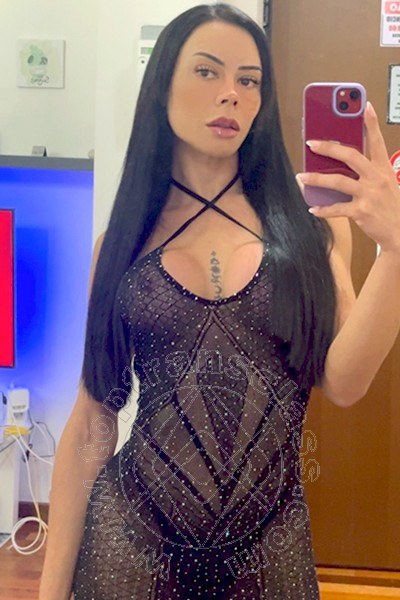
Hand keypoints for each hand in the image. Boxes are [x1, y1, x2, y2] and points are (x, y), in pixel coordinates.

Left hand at [297, 102, 399, 254]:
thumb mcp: (387, 184)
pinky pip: (337, 208)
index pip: (377, 141)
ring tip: (302, 176)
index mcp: (383, 168)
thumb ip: (370, 172)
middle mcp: (376, 178)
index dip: (371, 123)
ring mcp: (368, 194)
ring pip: (338, 181)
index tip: (364, 106)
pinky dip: (323, 210)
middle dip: (329, 148)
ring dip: (317, 178)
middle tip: (312, 143)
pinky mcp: (361, 211)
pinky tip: (313, 209)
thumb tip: (343, 166)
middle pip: (350, 156)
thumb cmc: (391, 207)